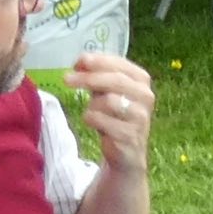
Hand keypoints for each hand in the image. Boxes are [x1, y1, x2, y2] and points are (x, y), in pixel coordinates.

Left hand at [65, 49, 154, 174]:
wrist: (126, 152)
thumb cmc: (115, 116)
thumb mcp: (108, 91)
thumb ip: (97, 75)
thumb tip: (79, 62)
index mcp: (141, 80)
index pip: (119, 64)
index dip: (98, 61)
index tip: (77, 62)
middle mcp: (145, 96)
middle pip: (114, 80)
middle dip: (88, 78)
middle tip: (66, 79)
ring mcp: (140, 116)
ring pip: (107, 101)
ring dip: (92, 105)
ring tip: (92, 112)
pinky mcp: (130, 135)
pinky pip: (102, 121)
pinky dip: (92, 120)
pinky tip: (94, 123)